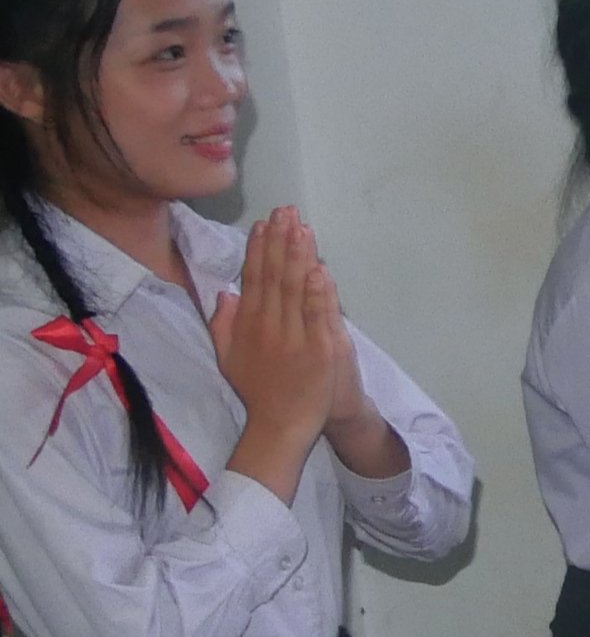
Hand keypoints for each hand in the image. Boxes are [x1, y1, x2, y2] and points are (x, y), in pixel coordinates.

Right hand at [210, 206, 344, 494]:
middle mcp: (267, 325)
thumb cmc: (258, 390)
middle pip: (274, 275)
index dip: (258, 249)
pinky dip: (317, 291)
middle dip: (279, 241)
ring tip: (301, 226)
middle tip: (285, 211)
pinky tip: (318, 267)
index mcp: (247, 324)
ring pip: (295, 288)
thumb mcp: (228, 357)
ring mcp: (294, 337)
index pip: (253, 278)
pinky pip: (317, 315)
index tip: (263, 223)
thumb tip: (225, 292)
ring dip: (298, 255)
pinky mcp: (318, 350)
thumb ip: (224, 324)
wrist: (280, 425)